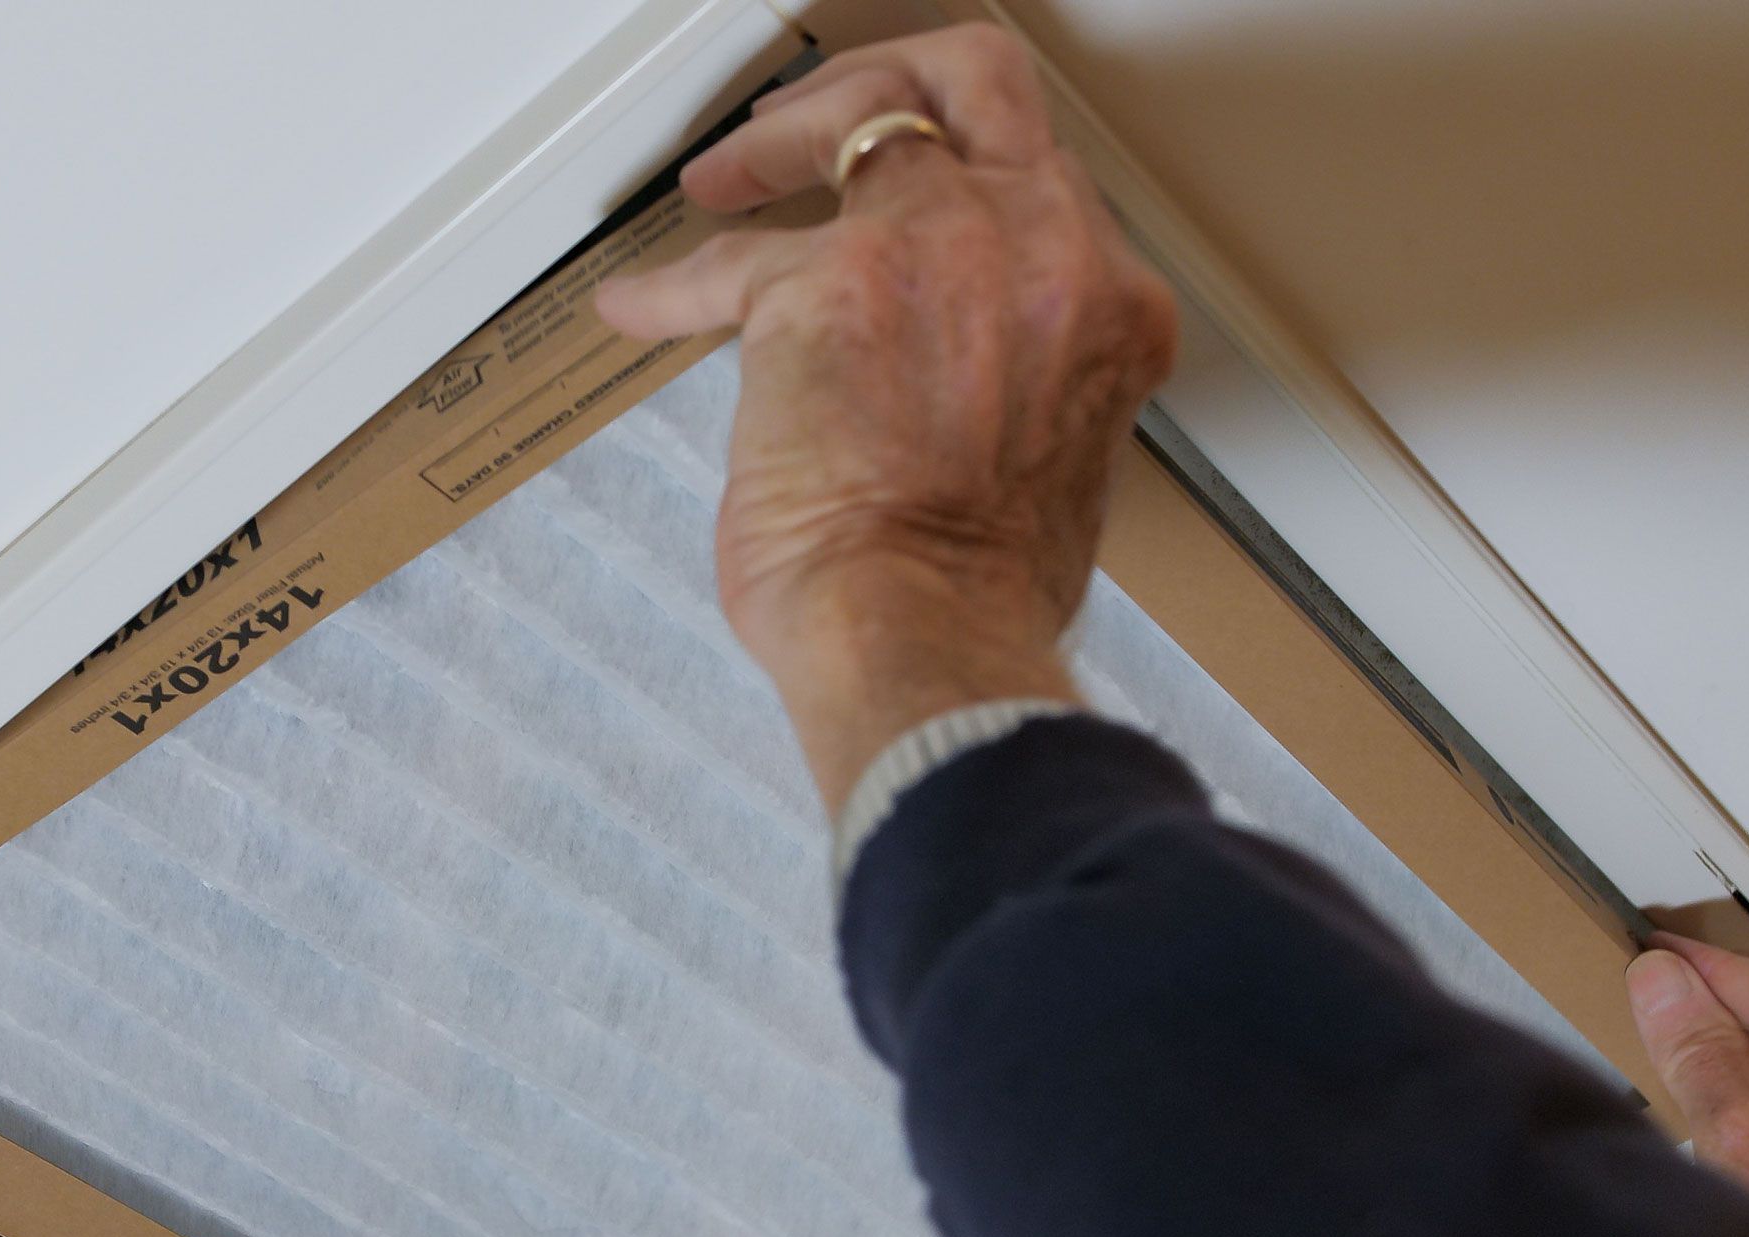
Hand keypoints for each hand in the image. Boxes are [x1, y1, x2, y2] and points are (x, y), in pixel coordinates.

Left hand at [595, 24, 1177, 811]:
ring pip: (858, 113)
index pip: (1045, 194)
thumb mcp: (1050, 465)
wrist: (926, 641)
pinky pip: (729, 261)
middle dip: (893, 83)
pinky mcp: (823, 285)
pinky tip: (640, 305)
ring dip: (776, 140)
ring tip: (723, 180)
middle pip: (978, 84)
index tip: (916, 214)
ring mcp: (937, 251)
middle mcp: (1042, 250)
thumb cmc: (978, 597)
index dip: (966, 195)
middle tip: (830, 122)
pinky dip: (672, 287)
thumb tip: (956, 375)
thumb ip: (1021, 380)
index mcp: (1108, 311)